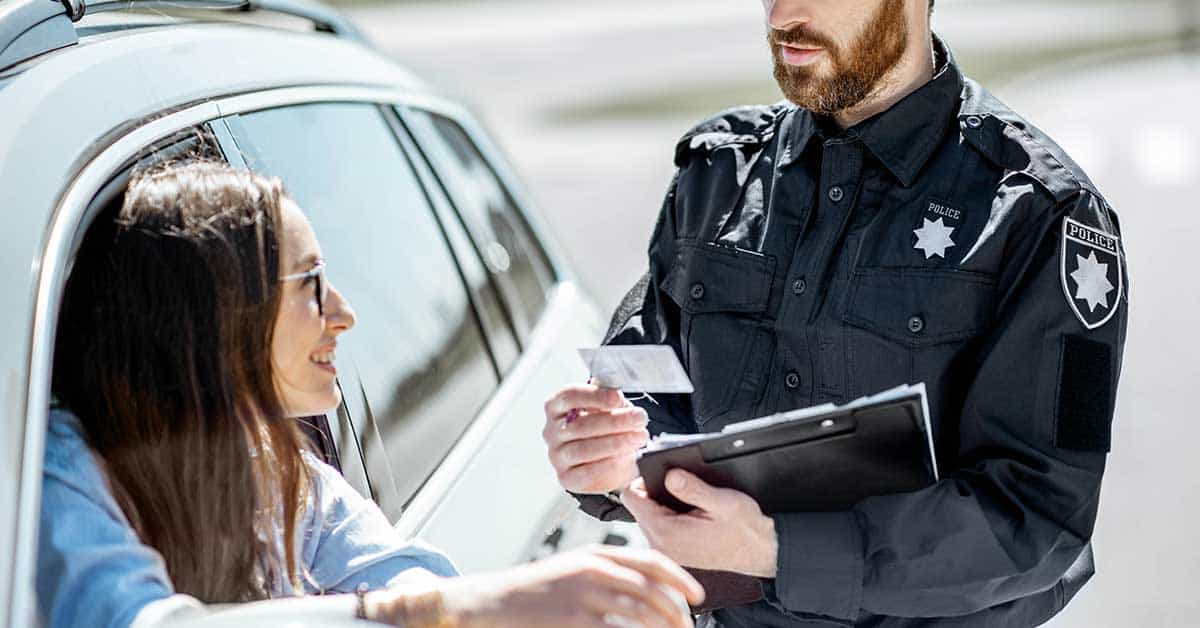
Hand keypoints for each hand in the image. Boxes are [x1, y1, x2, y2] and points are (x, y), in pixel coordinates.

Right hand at [433, 546, 704, 627]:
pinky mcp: (576, 620)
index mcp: (597, 554)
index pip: (651, 561)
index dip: (680, 578)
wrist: (496, 602)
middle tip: (688, 626)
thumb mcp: (575, 568)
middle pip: (652, 590)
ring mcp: (585, 596)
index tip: (697, 595)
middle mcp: (594, 570)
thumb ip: (608, 571)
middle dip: (677, 611)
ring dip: (665, 627)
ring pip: (641, 612)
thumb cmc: (539, 590)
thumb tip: (648, 586)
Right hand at [542, 384, 648, 493]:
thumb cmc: (606, 428)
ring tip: (638, 437)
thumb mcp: (608, 406)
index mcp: (556, 407)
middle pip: (580, 424)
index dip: (595, 396)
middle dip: (614, 421)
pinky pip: (586, 473)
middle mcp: (552, 431)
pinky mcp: (567, 477)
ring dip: (615, 443)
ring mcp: (557, 456)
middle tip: (639, 418)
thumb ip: (608, 396)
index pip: (569, 396)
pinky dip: (608, 465)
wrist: (611, 460)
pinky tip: (625, 457)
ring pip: (583, 449)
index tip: (618, 398)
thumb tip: (614, 387)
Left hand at [621, 471, 777, 577]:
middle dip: (653, 492)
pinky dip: (668, 517)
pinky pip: (658, 528)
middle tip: (678, 485)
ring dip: (661, 505)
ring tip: (686, 500)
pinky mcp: (673, 553)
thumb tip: (669, 475)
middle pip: (637, 507)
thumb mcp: (722, 501)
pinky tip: (688, 514)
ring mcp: (666, 552)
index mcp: (667, 532)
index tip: (659, 473)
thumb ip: (693, 488)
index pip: (631, 497)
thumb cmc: (744, 529)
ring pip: (647, 517)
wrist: (759, 552)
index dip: (641, 479)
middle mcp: (661, 546)